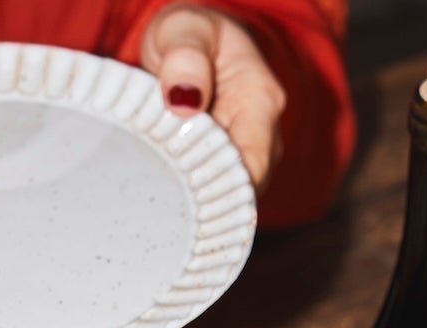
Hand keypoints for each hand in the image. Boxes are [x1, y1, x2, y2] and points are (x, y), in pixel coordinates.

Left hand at [138, 7, 286, 186]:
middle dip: (202, 200)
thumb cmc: (189, 34)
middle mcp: (265, 135)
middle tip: (161, 198)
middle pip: (239, 190)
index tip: (179, 198)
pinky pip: (216, 193)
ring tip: (162, 191)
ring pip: (228, 195)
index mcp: (260, 101)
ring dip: (195, 198)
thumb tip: (184, 99)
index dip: (218, 191)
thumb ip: (184, 56)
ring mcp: (252, 154)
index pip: (251, 170)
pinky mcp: (232, 166)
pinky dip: (192, 196)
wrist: (194, 41)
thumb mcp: (182, 29)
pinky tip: (169, 192)